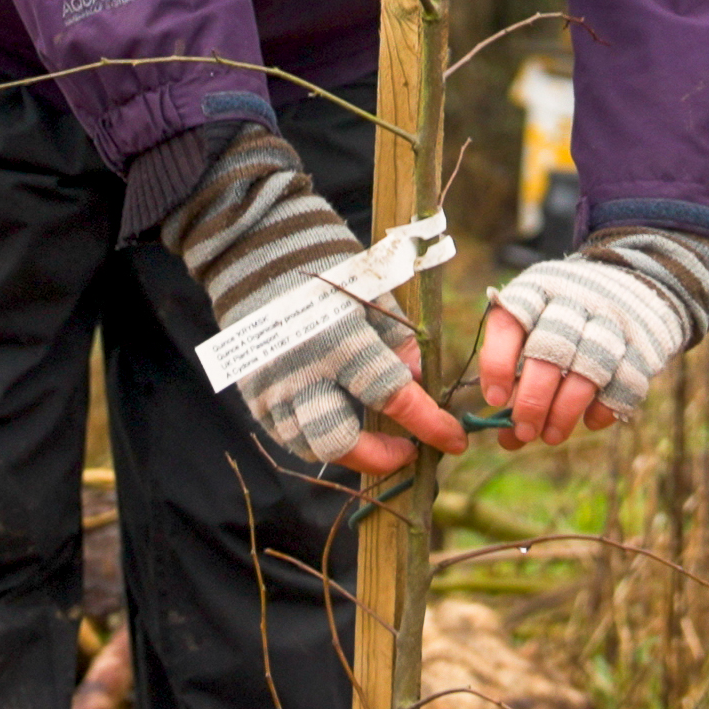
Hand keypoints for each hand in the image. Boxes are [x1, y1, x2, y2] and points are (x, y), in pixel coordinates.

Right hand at [162, 127, 468, 469]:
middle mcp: (304, 371)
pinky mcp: (254, 393)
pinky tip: (341, 428)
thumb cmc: (326, 269)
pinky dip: (317, 441)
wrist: (257, 251)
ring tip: (375, 441)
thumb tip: (418, 383)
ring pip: (311, 447)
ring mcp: (273, 386)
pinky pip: (287, 437)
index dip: (429, 424)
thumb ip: (399, 344)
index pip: (394, 397)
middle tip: (408, 447)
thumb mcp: (374, 296)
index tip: (455, 439)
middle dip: (383, 456)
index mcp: (342, 341)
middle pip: (344, 442)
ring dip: (351, 454)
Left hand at [478, 229, 708, 447]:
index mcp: (536, 290)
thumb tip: (507, 439)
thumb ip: (519, 376)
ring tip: (551, 436)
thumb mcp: (537, 325)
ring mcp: (613, 320)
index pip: (509, 325)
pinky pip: (624, 384)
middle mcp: (574, 300)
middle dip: (533, 400)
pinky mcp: (644, 343)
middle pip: (549, 352)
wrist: (637, 282)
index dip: (498, 364)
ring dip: (565, 412)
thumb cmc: (569, 318)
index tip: (495, 400)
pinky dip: (604, 409)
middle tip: (523, 431)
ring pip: (586, 372)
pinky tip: (590, 421)